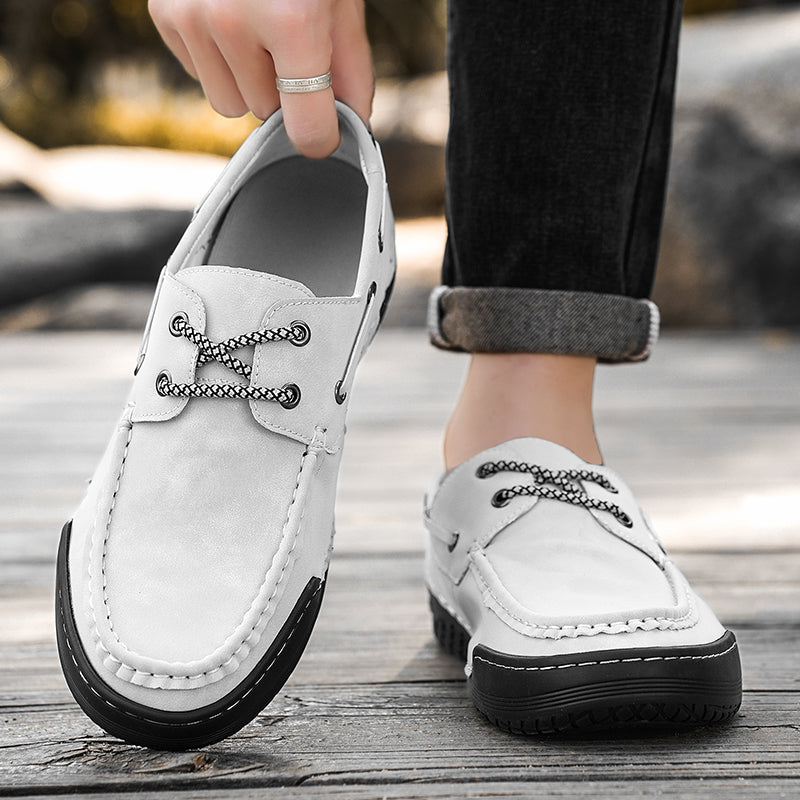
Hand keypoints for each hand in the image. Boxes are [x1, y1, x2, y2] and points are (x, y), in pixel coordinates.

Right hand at [148, 0, 373, 157]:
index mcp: (290, 19)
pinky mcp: (164, 12)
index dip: (320, 136)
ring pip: (228, 101)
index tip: (324, 137)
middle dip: (281, 87)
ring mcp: (192, 17)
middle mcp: (234, 22)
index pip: (305, 125)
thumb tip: (353, 121)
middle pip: (264, 111)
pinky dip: (216, 57)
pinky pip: (199, 74)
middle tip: (287, 41)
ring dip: (246, 78)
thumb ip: (349, 66)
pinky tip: (227, 16)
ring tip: (256, 27)